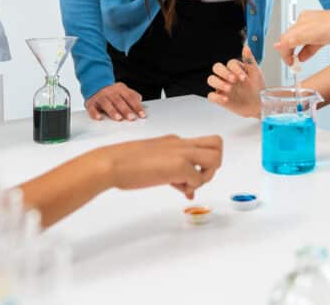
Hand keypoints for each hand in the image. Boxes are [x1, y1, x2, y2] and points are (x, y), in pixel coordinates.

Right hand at [85, 82, 144, 120]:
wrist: (94, 83)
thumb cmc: (111, 91)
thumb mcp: (123, 90)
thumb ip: (132, 95)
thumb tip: (140, 100)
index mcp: (120, 89)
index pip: (130, 97)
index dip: (137, 106)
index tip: (142, 115)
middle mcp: (109, 92)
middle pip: (118, 101)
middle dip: (126, 110)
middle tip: (132, 118)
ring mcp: (100, 97)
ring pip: (106, 104)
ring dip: (112, 111)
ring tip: (119, 118)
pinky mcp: (90, 103)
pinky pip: (92, 108)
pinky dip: (95, 113)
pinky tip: (99, 118)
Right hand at [95, 134, 222, 198]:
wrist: (111, 162)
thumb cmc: (126, 164)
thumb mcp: (154, 163)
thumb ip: (173, 173)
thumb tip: (189, 189)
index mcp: (175, 140)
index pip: (203, 145)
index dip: (202, 162)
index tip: (189, 176)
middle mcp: (181, 143)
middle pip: (217, 144)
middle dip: (213, 165)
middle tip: (196, 178)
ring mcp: (181, 152)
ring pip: (216, 158)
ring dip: (206, 176)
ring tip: (187, 185)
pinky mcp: (178, 166)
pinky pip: (198, 179)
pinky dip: (191, 187)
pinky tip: (174, 188)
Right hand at [207, 45, 263, 117]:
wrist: (258, 104)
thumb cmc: (257, 87)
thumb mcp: (256, 73)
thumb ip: (250, 60)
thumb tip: (246, 47)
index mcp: (235, 68)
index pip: (230, 63)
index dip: (236, 69)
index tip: (244, 78)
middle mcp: (226, 76)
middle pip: (216, 68)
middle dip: (223, 72)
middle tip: (233, 80)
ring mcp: (222, 87)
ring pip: (211, 79)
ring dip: (218, 83)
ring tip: (229, 88)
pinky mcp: (220, 98)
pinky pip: (211, 96)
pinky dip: (216, 97)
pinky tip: (226, 99)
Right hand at [274, 8, 329, 65]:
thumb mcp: (312, 34)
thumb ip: (293, 40)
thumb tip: (277, 45)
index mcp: (302, 20)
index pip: (286, 38)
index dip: (284, 52)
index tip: (288, 63)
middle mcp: (307, 23)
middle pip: (291, 39)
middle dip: (289, 53)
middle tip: (292, 65)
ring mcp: (316, 29)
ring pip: (301, 42)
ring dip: (297, 53)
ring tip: (297, 63)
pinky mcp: (325, 34)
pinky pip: (311, 43)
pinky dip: (306, 51)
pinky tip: (305, 57)